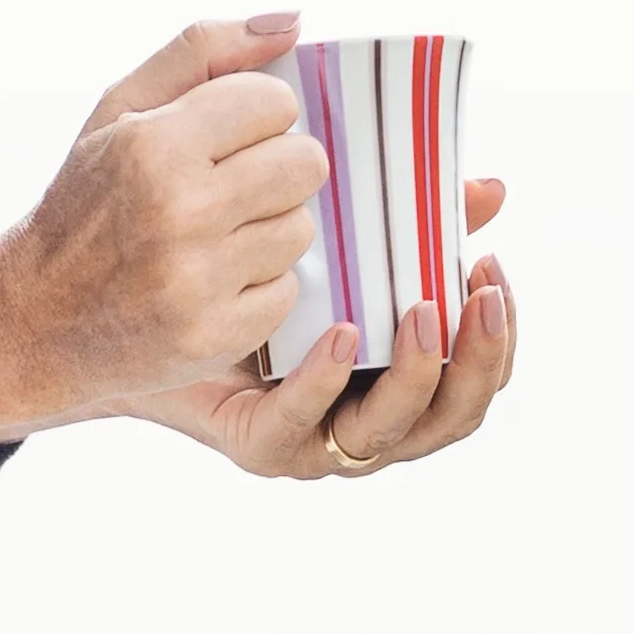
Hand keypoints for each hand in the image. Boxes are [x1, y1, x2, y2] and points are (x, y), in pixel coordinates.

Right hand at [0, 17, 330, 418]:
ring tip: (212, 238)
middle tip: (228, 187)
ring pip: (300, 228)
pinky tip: (211, 282)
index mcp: (154, 143)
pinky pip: (287, 292)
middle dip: (274, 170)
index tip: (223, 138)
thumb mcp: (119, 107)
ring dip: (266, 230)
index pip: (276, 103)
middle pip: (306, 164)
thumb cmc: (84, 201)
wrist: (32, 318)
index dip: (255, 117)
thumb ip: (203, 51)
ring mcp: (197, 279)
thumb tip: (294, 22)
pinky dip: (257, 288)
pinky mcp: (214, 335)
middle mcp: (178, 209)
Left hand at [137, 171, 519, 483]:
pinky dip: (326, 385)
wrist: (134, 311)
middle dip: (480, 360)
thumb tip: (492, 189)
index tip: (493, 268)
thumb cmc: (243, 271)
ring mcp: (318, 440)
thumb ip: (408, 219)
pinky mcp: (261, 444)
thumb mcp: (332, 234)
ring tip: (424, 313)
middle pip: (454, 416)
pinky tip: (339, 337)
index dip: (499, 335)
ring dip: (419, 375)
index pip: (476, 377)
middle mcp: (368, 416)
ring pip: (394, 432)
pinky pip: (300, 428)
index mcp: (396, 374)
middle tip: (483, 295)